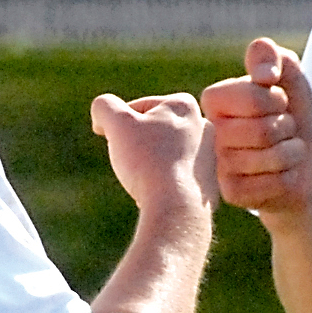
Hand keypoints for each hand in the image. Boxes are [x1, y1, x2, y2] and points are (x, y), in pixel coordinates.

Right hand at [90, 92, 216, 212]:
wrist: (175, 207)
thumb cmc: (148, 161)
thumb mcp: (117, 123)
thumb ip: (105, 106)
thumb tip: (102, 112)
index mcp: (184, 105)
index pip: (136, 108)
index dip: (119, 127)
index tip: (121, 144)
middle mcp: (203, 126)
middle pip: (151, 132)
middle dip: (136, 146)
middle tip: (133, 162)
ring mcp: (209, 156)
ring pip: (161, 155)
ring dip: (146, 165)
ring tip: (144, 180)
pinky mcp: (208, 182)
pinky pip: (172, 179)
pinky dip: (160, 185)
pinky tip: (156, 194)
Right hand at [200, 39, 311, 221]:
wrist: (298, 162)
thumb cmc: (289, 115)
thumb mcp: (288, 77)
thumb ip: (273, 57)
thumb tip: (265, 74)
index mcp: (214, 99)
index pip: (253, 96)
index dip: (277, 100)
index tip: (276, 103)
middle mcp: (210, 133)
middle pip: (263, 130)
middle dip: (287, 128)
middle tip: (282, 130)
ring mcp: (218, 166)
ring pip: (269, 158)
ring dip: (291, 153)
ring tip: (284, 151)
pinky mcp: (231, 193)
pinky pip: (271, 184)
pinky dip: (288, 177)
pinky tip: (279, 175)